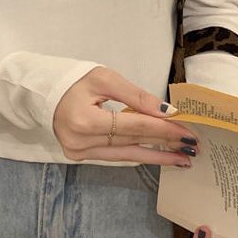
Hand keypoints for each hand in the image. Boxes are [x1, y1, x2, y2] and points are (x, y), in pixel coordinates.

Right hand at [53, 66, 200, 166]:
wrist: (46, 94)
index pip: (133, 126)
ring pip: (126, 156)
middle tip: (191, 146)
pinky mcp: (80, 156)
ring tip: (181, 159)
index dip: (162, 129)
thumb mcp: (105, 79)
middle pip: (132, 142)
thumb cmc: (75, 82)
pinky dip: (138, 154)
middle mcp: (80, 141)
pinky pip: (115, 156)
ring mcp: (79, 152)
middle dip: (164, 143)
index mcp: (84, 119)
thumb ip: (136, 96)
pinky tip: (157, 156)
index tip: (186, 131)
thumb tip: (167, 111)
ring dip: (156, 156)